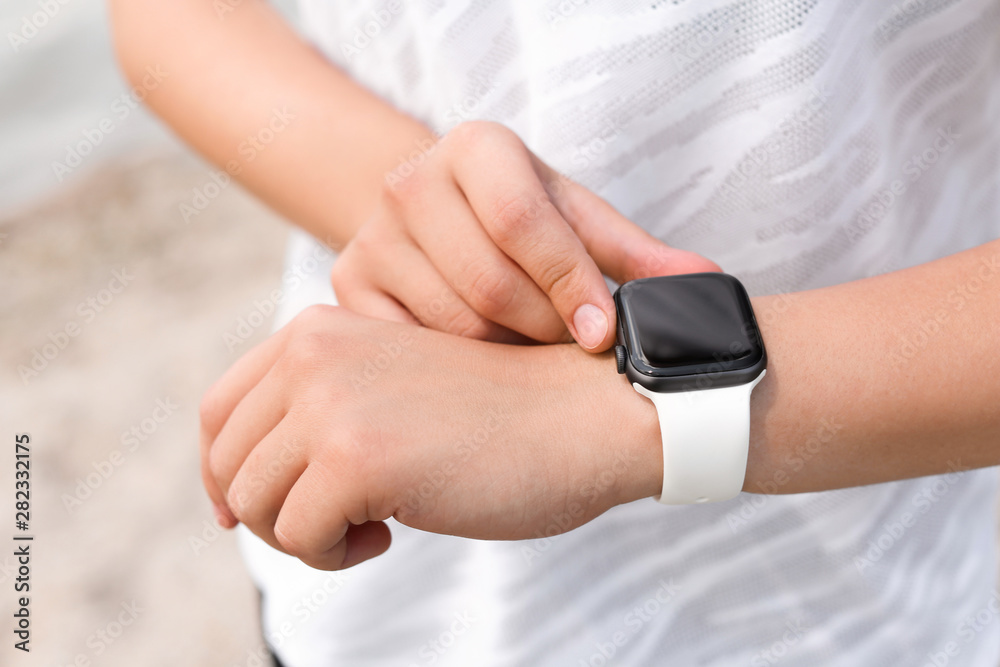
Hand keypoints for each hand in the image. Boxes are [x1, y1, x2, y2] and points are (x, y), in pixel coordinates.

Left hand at [200, 305, 661, 569]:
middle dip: (276, 515)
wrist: (585, 413)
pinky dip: (338, 555)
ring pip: (254, 506)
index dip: (222, 473)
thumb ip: (317, 412)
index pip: (219, 411)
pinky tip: (392, 533)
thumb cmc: (497, 415)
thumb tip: (230, 498)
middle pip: (229, 467)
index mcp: (317, 332)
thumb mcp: (388, 386)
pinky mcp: (357, 455)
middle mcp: (312, 353)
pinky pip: (299, 538)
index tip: (252, 514)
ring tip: (373, 523)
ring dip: (309, 536)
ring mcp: (332, 401)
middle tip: (345, 523)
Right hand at [330, 120, 718, 351]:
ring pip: (453, 328)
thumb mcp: (576, 219)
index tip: (600, 333)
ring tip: (531, 355)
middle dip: (543, 330)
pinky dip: (459, 371)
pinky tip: (485, 368)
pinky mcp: (347, 289)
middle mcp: (411, 184)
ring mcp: (370, 238)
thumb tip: (706, 288)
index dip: (569, 283)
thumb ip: (635, 254)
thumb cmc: (520, 218)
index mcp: (477, 148)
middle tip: (568, 350)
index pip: (522, 220)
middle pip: (487, 284)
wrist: (435, 216)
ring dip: (507, 357)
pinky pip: (412, 353)